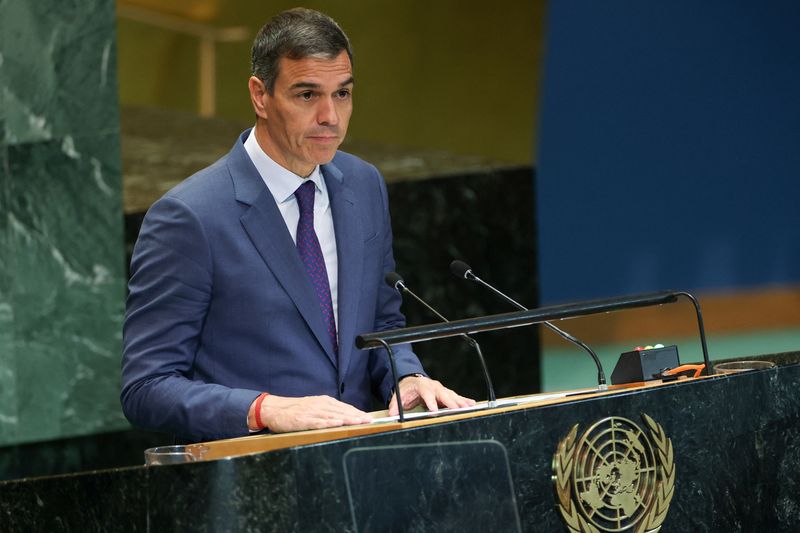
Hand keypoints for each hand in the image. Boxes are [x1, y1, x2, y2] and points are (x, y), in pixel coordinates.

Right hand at [251, 394, 371, 432]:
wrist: (275, 409)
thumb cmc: (295, 410)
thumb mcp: (313, 406)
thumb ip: (327, 411)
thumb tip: (343, 416)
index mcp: (323, 401)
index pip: (344, 407)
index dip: (357, 412)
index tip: (368, 417)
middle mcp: (320, 405)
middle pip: (342, 410)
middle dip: (357, 416)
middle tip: (369, 421)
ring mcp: (312, 412)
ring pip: (333, 415)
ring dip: (347, 419)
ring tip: (359, 422)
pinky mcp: (303, 420)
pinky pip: (319, 422)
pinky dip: (329, 423)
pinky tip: (338, 424)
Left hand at [388, 375, 475, 415]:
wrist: (412, 381)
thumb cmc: (407, 390)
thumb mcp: (399, 396)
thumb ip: (395, 405)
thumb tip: (391, 413)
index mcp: (422, 386)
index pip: (427, 393)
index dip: (431, 402)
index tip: (434, 410)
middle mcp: (433, 386)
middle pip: (443, 394)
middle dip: (450, 402)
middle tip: (457, 410)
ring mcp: (441, 389)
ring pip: (452, 395)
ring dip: (460, 402)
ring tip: (468, 408)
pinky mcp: (446, 393)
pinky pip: (456, 397)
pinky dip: (464, 400)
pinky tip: (472, 404)